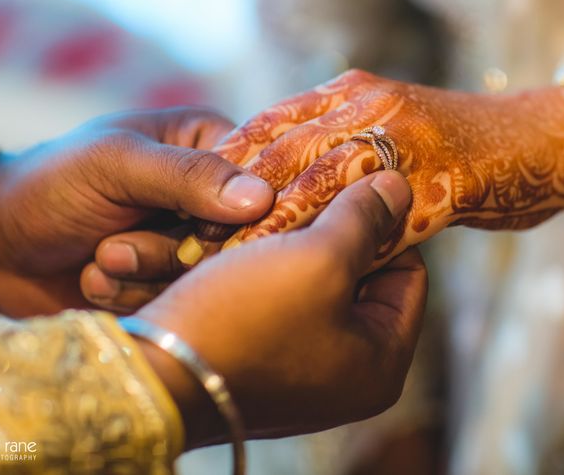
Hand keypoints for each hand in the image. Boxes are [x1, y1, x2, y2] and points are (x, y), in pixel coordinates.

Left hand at [0, 107, 274, 317]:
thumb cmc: (49, 183)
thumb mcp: (116, 164)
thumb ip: (187, 175)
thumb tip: (262, 198)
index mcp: (209, 143)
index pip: (263, 181)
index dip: (236, 215)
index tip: (198, 231)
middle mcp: (208, 193)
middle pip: (238, 239)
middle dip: (172, 252)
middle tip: (116, 247)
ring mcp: (189, 241)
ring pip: (206, 278)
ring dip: (143, 275)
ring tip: (100, 258)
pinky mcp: (167, 284)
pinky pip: (177, 303)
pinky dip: (130, 296)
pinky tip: (95, 279)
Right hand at [136, 171, 425, 445]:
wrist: (153, 373)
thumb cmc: (245, 319)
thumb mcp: (319, 258)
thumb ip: (366, 218)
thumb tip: (399, 187)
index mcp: (381, 365)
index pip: (411, 274)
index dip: (385, 224)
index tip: (356, 186)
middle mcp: (349, 376)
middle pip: (363, 280)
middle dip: (338, 233)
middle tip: (314, 190)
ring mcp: (302, 373)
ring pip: (316, 286)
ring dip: (298, 245)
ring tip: (279, 208)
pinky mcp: (260, 363)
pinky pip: (280, 302)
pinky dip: (269, 269)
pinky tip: (251, 237)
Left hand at [207, 69, 563, 268]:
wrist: (541, 141)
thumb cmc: (460, 145)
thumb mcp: (390, 128)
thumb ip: (339, 147)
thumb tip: (278, 190)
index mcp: (348, 89)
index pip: (267, 125)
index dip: (223, 168)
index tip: (180, 208)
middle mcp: (365, 102)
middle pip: (277, 153)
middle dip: (228, 202)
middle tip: (181, 246)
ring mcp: (400, 134)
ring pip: (313, 185)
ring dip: (264, 230)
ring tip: (221, 269)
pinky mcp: (433, 173)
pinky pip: (368, 219)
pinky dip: (328, 251)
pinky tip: (301, 281)